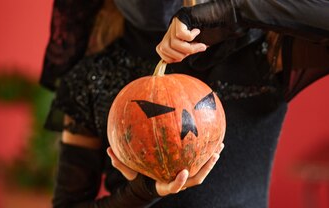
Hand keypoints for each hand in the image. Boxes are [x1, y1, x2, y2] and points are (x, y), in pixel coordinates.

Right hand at [107, 143, 223, 195]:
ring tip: (220, 146)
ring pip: (202, 172)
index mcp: (164, 185)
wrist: (149, 183)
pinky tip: (214, 140)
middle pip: (196, 179)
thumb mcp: (129, 170)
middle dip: (206, 168)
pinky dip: (208, 154)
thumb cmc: (139, 176)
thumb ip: (120, 162)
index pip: (173, 187)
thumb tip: (108, 149)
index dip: (179, 182)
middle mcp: (178, 183)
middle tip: (214, 155)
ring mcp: (186, 178)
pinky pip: (201, 163)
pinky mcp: (190, 170)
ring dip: (211, 161)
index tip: (184, 172)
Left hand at [156, 17, 207, 62]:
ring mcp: (175, 22)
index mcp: (171, 35)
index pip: (160, 49)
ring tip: (201, 45)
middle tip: (194, 50)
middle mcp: (171, 28)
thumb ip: (186, 51)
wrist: (217, 16)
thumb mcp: (194, 45)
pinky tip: (197, 31)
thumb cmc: (208, 32)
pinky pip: (181, 34)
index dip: (171, 57)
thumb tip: (178, 59)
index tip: (185, 56)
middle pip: (164, 48)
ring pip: (173, 43)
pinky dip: (191, 37)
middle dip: (180, 55)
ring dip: (189, 49)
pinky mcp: (181, 17)